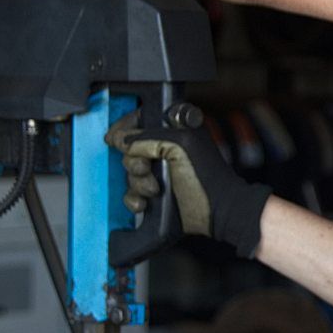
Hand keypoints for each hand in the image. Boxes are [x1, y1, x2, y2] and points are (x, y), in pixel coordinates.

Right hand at [107, 111, 271, 257]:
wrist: (217, 212)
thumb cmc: (206, 177)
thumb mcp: (179, 145)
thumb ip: (147, 137)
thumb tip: (122, 140)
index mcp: (174, 131)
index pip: (139, 120)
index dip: (124, 128)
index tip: (115, 139)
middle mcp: (166, 149)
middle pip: (130, 150)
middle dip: (134, 163)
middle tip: (146, 169)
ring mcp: (160, 173)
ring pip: (130, 174)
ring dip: (137, 184)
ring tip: (154, 190)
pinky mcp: (156, 194)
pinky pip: (131, 194)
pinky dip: (134, 199)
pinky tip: (145, 204)